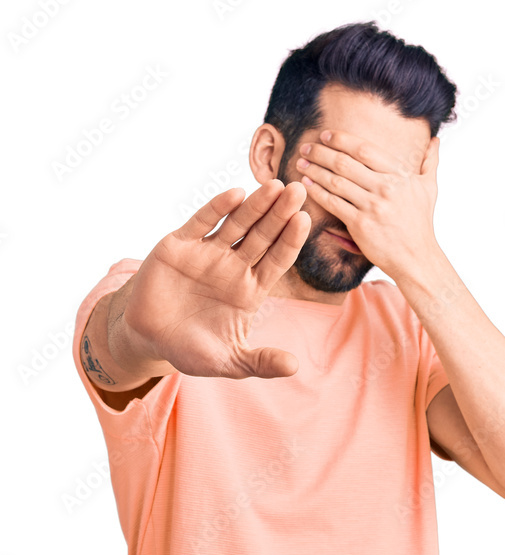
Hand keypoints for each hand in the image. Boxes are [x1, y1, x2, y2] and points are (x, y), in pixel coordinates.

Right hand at [122, 180, 311, 378]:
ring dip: (255, 204)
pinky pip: (202, 222)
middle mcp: (233, 267)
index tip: (305, 221)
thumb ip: (260, 362)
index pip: (276, 260)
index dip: (290, 241)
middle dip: (280, 214)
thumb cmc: (191, 350)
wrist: (148, 339)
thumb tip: (294, 368)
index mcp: (249, 290)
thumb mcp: (229, 362)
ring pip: (237, 224)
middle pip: (262, 235)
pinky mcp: (180, 245)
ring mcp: (208, 253)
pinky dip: (217, 208)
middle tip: (298, 191)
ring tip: (274, 185)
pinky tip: (235, 194)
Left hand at [294, 129, 440, 281]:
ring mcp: (372, 206)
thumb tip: (436, 140)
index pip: (364, 150)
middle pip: (345, 163)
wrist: (416, 258)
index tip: (325, 135)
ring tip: (301, 164)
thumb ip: (430, 162)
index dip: (341, 139)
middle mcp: (384, 188)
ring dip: (315, 170)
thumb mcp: (429, 189)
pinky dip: (318, 192)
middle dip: (321, 153)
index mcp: (398, 175)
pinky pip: (334, 204)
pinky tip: (306, 185)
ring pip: (336, 182)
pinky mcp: (360, 225)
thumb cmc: (421, 223)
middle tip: (306, 148)